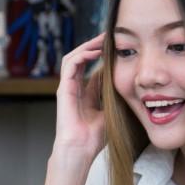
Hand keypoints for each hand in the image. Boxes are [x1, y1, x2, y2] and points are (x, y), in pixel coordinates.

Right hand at [54, 32, 105, 156]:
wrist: (81, 149)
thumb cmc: (94, 137)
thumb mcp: (109, 110)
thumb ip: (112, 95)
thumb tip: (121, 78)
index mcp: (84, 93)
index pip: (91, 66)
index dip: (103, 54)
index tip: (117, 45)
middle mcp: (74, 87)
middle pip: (81, 58)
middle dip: (95, 45)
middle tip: (110, 35)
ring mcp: (67, 87)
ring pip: (73, 57)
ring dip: (87, 46)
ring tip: (102, 38)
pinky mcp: (63, 89)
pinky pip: (70, 65)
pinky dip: (82, 55)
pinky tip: (95, 51)